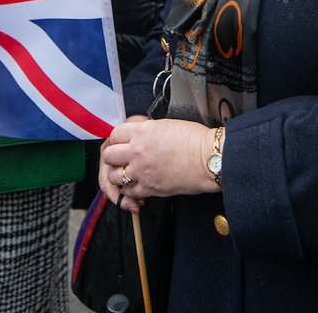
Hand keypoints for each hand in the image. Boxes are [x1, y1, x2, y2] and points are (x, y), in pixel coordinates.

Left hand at [100, 116, 219, 212]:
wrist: (209, 158)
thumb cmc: (194, 139)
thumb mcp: (165, 125)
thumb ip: (146, 131)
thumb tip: (137, 136)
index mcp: (141, 131)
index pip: (114, 134)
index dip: (115, 140)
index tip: (119, 143)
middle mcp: (137, 150)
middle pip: (108, 156)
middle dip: (112, 158)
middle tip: (119, 160)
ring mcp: (141, 171)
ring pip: (114, 176)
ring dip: (117, 176)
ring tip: (126, 174)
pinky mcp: (150, 188)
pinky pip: (129, 192)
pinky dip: (129, 191)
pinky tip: (136, 187)